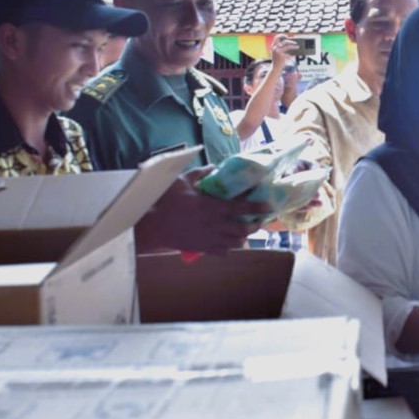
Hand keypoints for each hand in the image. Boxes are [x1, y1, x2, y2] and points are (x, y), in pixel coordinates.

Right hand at [136, 166, 272, 255]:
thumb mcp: (182, 181)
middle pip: (242, 228)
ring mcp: (208, 238)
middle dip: (254, 225)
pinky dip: (230, 247)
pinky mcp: (202, 248)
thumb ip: (201, 174)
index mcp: (211, 207)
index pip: (240, 207)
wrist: (151, 225)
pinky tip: (230, 242)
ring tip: (246, 231)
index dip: (256, 207)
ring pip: (235, 242)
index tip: (268, 207)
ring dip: (243, 237)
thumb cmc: (165, 201)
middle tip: (259, 220)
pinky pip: (223, 252)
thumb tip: (215, 166)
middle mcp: (214, 224)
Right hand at [270, 34, 296, 68]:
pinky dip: (292, 53)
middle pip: (284, 40)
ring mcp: (277, 50)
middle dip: (290, 40)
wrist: (275, 67)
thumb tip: (291, 43)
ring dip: (293, 45)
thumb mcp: (279, 53)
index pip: (276, 37)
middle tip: (295, 42)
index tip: (287, 36)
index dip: (281, 35)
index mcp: (273, 46)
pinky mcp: (281, 54)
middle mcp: (274, 47)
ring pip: (287, 45)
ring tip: (297, 47)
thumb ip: (282, 48)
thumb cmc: (278, 60)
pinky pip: (289, 52)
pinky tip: (294, 55)